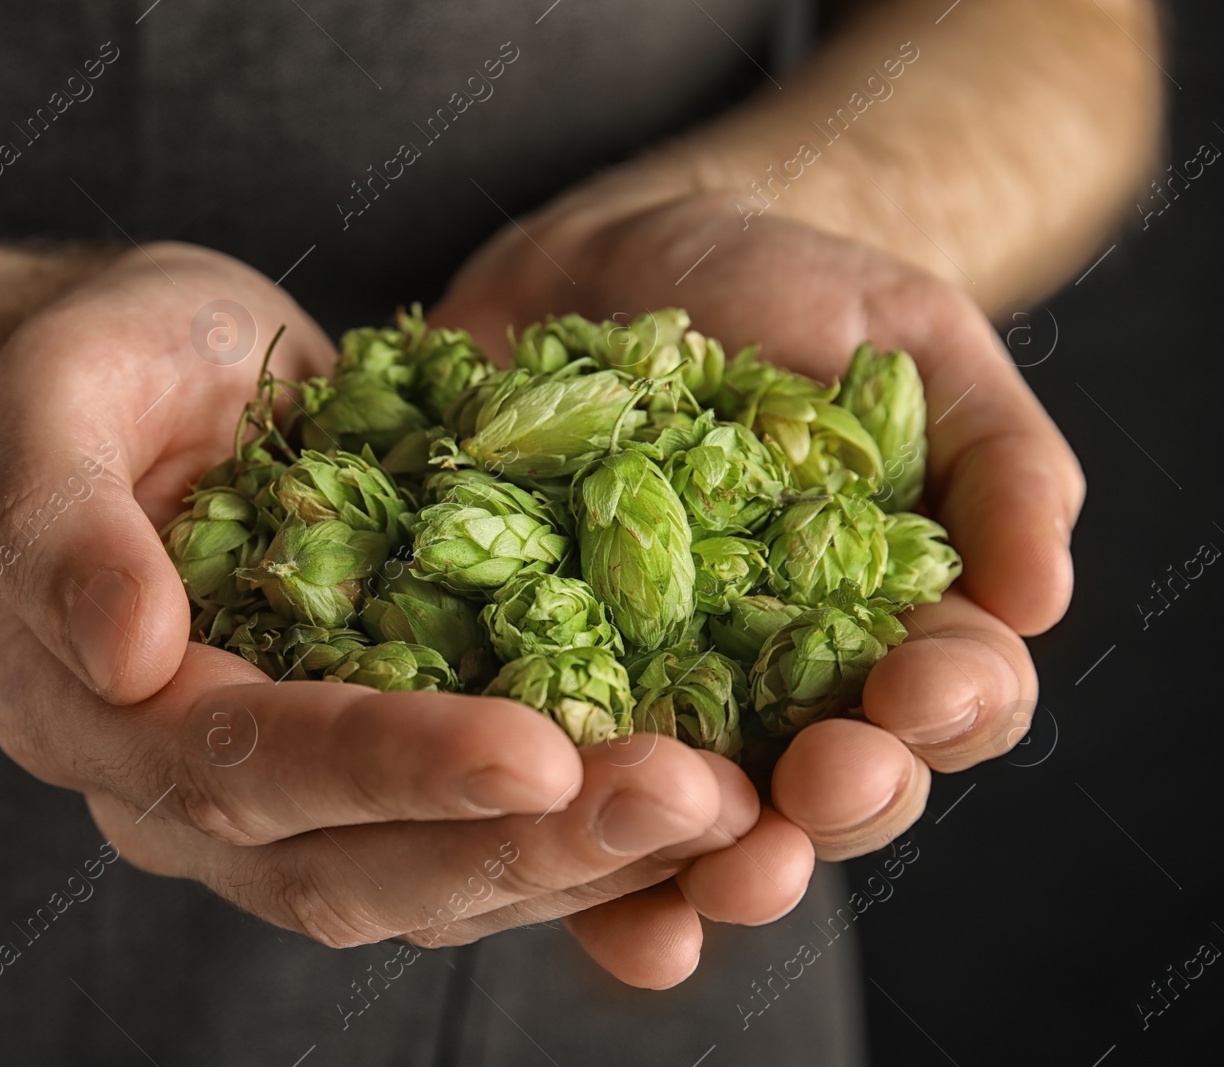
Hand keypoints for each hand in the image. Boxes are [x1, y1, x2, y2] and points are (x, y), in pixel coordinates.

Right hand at [0, 243, 793, 990]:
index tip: (535, 752)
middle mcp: (180, 795)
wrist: (159, 384)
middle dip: (518, 843)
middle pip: (348, 865)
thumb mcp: (53, 394)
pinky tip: (698, 823)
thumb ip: (62, 522)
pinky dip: (579, 845)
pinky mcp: (367, 782)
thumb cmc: (106, 368)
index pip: (241, 765)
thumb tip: (131, 655)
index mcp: (90, 711)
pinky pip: (472, 843)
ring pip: (427, 882)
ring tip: (726, 817)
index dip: (386, 767)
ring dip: (577, 862)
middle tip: (686, 802)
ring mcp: (281, 803)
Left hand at [434, 188, 1075, 892]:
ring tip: (715, 868)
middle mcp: (783, 686)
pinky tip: (565, 883)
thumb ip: (994, 456)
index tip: (923, 687)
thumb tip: (1040, 599)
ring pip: (706, 820)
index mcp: (892, 618)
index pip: (953, 695)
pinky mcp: (543, 693)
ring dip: (714, 860)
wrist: (602, 269)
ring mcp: (660, 700)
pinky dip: (567, 856)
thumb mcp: (909, 336)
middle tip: (821, 782)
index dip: (949, 705)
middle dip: (839, 800)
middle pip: (836, 788)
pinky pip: (561, 795)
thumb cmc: (780, 294)